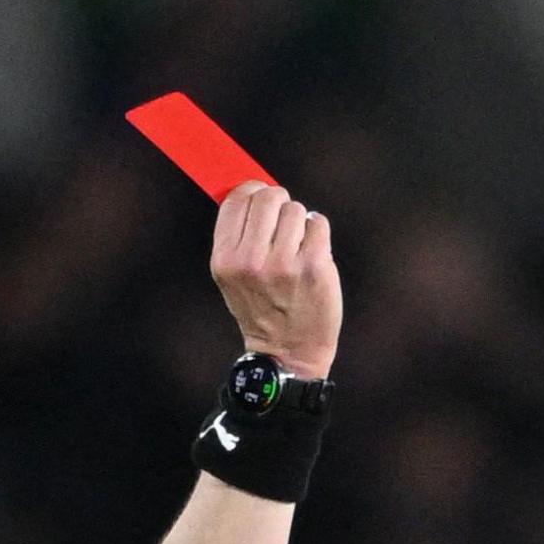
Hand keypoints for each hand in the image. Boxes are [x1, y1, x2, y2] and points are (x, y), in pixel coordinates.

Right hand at [211, 181, 339, 377]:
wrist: (288, 351)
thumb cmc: (262, 308)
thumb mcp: (232, 276)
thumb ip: (236, 236)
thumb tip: (252, 191)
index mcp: (225, 259)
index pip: (236, 200)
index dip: (252, 191)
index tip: (261, 196)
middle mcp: (251, 260)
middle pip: (267, 197)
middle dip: (279, 202)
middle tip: (284, 220)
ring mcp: (283, 263)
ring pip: (295, 209)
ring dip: (299, 221)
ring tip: (297, 244)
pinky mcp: (314, 267)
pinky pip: (318, 223)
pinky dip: (317, 232)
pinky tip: (312, 251)